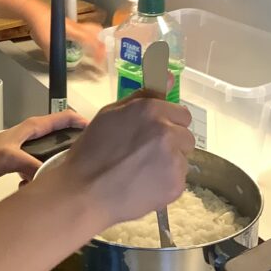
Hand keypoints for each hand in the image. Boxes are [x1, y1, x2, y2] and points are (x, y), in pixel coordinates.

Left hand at [0, 110, 87, 183]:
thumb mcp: (9, 158)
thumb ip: (31, 165)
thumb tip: (53, 177)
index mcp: (32, 128)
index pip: (62, 118)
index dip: (81, 121)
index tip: (98, 132)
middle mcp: (31, 136)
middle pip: (60, 137)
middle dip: (74, 147)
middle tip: (88, 162)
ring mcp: (25, 149)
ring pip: (49, 155)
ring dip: (57, 165)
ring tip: (68, 178)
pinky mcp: (19, 162)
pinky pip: (38, 168)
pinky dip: (41, 176)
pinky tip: (38, 188)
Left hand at [23, 1, 105, 65]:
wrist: (35, 12)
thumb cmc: (41, 26)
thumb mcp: (46, 44)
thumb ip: (53, 55)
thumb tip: (58, 65)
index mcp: (74, 31)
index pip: (91, 40)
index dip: (98, 50)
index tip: (100, 60)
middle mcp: (77, 26)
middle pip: (96, 30)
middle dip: (102, 42)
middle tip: (101, 53)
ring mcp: (74, 24)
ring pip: (92, 28)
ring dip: (95, 38)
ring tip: (95, 49)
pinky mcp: (70, 24)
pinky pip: (84, 29)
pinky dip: (88, 36)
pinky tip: (82, 43)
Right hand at [46, 91, 194, 227]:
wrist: (84, 193)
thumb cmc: (91, 151)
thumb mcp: (110, 114)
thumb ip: (144, 96)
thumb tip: (172, 77)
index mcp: (150, 110)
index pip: (181, 113)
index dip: (166, 124)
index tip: (151, 135)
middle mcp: (166, 131)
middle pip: (186, 135)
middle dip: (172, 143)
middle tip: (145, 155)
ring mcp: (173, 159)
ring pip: (183, 158)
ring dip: (169, 163)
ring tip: (142, 172)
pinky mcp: (176, 184)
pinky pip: (178, 179)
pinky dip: (165, 183)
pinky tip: (144, 186)